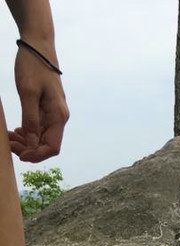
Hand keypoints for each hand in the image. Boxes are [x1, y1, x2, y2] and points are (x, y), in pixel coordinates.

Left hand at [9, 44, 68, 162]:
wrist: (38, 45)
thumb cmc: (33, 66)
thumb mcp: (27, 93)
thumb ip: (30, 120)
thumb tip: (31, 145)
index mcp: (58, 116)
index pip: (52, 147)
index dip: (37, 155)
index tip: (20, 155)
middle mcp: (59, 118)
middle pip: (47, 144)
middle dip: (29, 149)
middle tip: (10, 145)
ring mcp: (53, 113)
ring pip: (42, 137)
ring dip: (27, 142)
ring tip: (10, 139)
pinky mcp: (47, 108)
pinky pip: (39, 128)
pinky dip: (28, 133)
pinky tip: (17, 131)